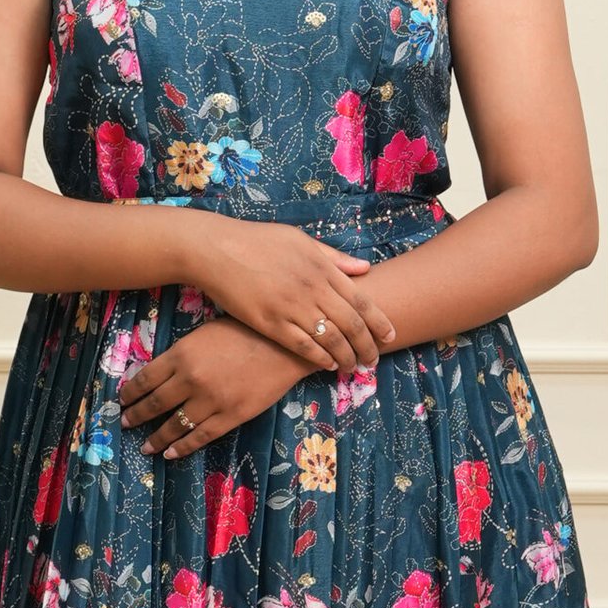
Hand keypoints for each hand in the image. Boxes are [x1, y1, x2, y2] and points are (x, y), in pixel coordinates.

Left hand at [118, 315, 314, 458]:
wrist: (286, 346)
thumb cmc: (247, 331)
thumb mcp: (205, 333)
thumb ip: (182, 353)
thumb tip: (161, 372)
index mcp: (181, 355)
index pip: (145, 378)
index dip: (130, 393)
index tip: (122, 400)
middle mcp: (190, 380)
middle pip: (154, 404)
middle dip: (136, 416)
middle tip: (126, 423)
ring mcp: (210, 401)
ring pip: (174, 425)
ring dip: (155, 438)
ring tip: (145, 446)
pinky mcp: (230, 416)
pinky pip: (199, 437)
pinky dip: (182, 447)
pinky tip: (170, 453)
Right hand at [179, 212, 394, 372]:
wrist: (216, 249)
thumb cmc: (258, 241)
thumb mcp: (300, 240)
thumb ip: (333, 257)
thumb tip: (365, 268)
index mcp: (322, 267)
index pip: (361, 300)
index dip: (379, 322)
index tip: (390, 336)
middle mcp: (312, 288)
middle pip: (352, 325)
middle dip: (368, 346)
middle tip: (374, 360)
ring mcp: (292, 307)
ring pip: (331, 339)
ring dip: (346, 357)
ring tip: (353, 367)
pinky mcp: (271, 323)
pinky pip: (303, 346)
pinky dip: (319, 357)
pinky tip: (327, 365)